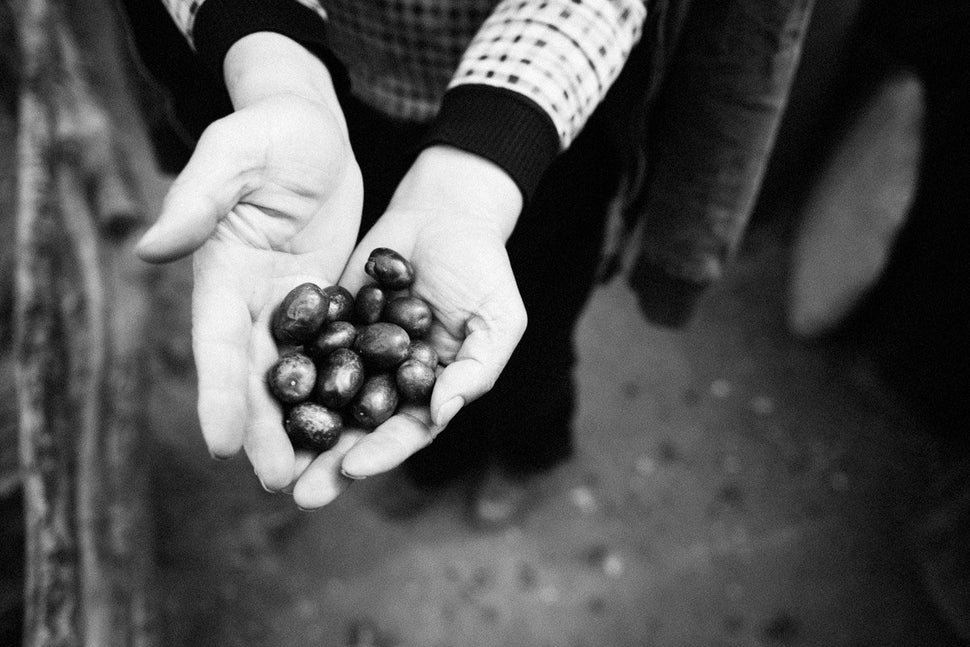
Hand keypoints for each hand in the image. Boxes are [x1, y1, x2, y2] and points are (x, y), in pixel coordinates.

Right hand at [136, 33, 363, 490]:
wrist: (310, 128)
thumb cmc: (268, 133)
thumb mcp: (232, 158)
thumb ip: (197, 201)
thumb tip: (150, 248)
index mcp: (223, 274)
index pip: (217, 343)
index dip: (217, 393)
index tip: (220, 442)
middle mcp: (253, 299)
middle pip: (255, 374)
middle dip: (264, 428)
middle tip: (278, 481)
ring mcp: (291, 303)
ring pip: (295, 374)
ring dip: (302, 423)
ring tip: (316, 472)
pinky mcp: (327, 297)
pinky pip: (333, 350)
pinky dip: (339, 388)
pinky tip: (356, 424)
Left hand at [290, 145, 526, 508]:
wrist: (445, 210)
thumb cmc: (483, 267)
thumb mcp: (498, 318)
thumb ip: (475, 368)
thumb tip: (441, 413)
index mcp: (432, 390)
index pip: (407, 431)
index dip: (382, 452)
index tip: (351, 470)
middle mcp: (391, 380)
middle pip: (359, 429)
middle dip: (331, 461)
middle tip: (298, 493)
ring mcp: (359, 353)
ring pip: (326, 398)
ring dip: (301, 430)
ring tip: (271, 457)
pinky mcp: (331, 321)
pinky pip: (307, 350)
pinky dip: (287, 373)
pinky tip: (259, 396)